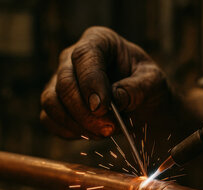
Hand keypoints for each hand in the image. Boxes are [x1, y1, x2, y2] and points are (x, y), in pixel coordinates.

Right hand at [40, 26, 169, 138]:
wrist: (143, 106)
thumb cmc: (147, 87)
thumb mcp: (153, 83)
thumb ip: (136, 88)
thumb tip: (114, 99)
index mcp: (99, 42)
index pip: (85, 56)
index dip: (91, 83)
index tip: (102, 107)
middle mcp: (73, 58)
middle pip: (64, 82)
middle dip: (85, 112)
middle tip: (108, 129)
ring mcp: (60, 81)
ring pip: (51, 102)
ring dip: (76, 124)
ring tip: (103, 133)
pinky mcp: (57, 104)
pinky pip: (49, 119)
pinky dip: (68, 132)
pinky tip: (91, 135)